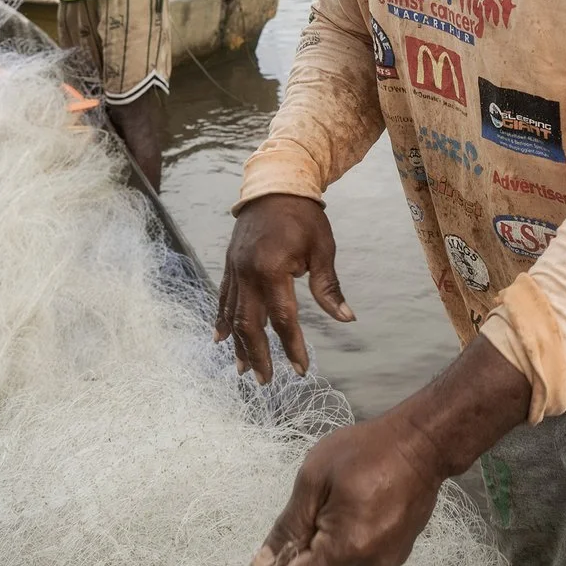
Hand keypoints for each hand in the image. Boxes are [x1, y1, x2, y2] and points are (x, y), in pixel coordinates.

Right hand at [217, 194, 353, 381]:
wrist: (275, 184)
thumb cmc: (304, 217)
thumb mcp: (322, 249)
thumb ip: (328, 287)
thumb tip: (346, 318)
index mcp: (272, 269)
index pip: (283, 318)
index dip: (292, 346)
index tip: (300, 370)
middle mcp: (247, 273)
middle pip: (249, 324)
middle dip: (258, 355)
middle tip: (265, 381)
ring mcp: (234, 269)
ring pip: (232, 315)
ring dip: (238, 345)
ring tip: (242, 370)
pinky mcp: (229, 265)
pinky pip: (222, 298)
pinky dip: (220, 320)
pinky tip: (219, 340)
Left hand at [234, 414, 441, 565]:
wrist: (423, 445)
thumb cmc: (366, 452)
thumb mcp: (314, 480)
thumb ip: (287, 526)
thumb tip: (261, 564)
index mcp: (345, 548)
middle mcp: (367, 565)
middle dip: (291, 560)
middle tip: (286, 524)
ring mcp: (385, 562)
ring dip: (318, 549)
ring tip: (326, 504)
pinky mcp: (395, 555)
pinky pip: (354, 559)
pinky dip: (339, 544)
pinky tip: (345, 510)